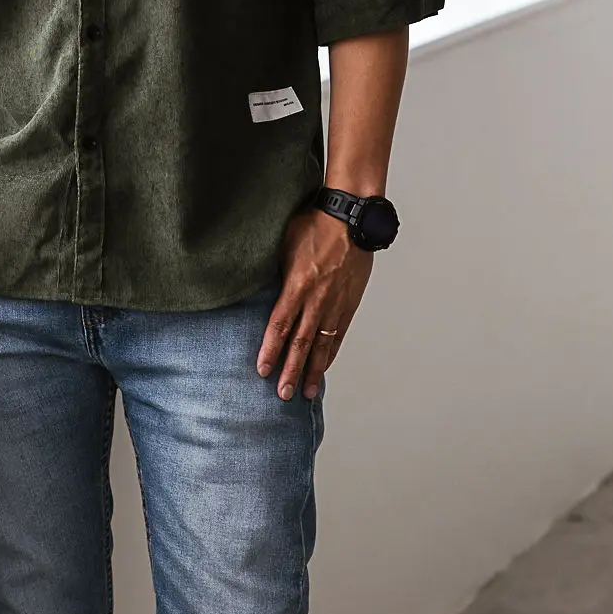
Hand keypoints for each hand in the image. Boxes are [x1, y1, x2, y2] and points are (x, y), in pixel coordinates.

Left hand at [257, 206, 372, 400]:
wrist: (351, 219)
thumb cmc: (314, 224)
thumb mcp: (284, 243)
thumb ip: (275, 271)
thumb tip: (261, 288)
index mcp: (297, 285)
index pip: (280, 325)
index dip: (270, 349)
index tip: (262, 370)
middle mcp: (317, 300)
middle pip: (300, 343)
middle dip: (290, 370)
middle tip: (282, 394)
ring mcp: (335, 304)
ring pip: (321, 345)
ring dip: (312, 370)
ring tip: (305, 392)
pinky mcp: (349, 304)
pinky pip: (338, 334)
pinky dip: (329, 354)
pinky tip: (322, 367)